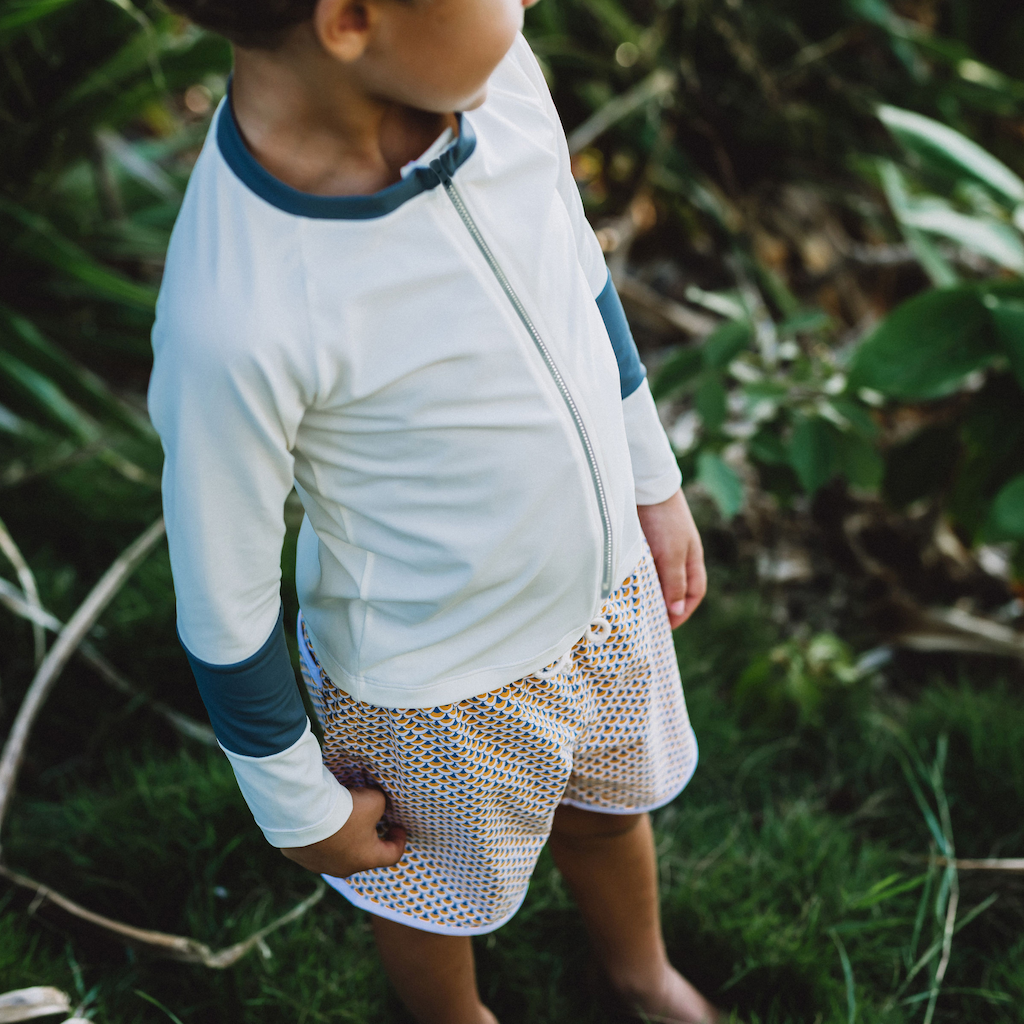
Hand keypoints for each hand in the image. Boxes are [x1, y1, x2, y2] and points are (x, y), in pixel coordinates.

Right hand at [280, 787, 406, 877]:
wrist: (306, 813)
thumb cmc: (346, 811)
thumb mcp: (375, 800)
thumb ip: (381, 805)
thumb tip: (375, 805)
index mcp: (366, 858)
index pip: (392, 855)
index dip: (399, 840)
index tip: (398, 827)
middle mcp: (343, 868)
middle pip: (362, 854)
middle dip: (369, 837)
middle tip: (370, 819)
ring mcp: (319, 865)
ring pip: (337, 852)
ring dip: (343, 838)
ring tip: (342, 818)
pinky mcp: (300, 857)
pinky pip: (315, 847)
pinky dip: (321, 836)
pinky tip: (320, 820)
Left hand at [636, 489, 706, 628]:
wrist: (647, 485)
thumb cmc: (664, 520)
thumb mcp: (671, 554)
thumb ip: (674, 582)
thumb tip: (677, 611)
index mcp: (692, 560)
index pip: (693, 594)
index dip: (681, 613)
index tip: (664, 628)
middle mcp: (679, 556)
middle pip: (675, 589)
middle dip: (665, 607)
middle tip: (647, 624)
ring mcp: (662, 549)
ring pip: (658, 579)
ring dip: (650, 593)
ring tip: (634, 610)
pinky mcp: (645, 543)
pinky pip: (644, 568)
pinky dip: (639, 579)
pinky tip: (626, 586)